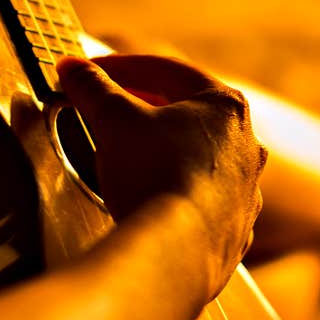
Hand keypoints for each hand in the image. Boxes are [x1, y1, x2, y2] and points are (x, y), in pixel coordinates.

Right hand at [56, 55, 266, 298]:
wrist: (175, 253)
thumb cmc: (155, 176)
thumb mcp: (113, 120)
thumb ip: (93, 88)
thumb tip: (74, 69)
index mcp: (225, 107)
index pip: (167, 71)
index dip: (122, 66)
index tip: (91, 72)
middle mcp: (246, 147)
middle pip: (188, 115)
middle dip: (144, 109)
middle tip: (106, 110)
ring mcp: (244, 192)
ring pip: (198, 162)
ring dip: (163, 154)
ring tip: (125, 158)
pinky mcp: (233, 233)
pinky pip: (201, 205)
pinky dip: (174, 196)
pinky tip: (151, 202)